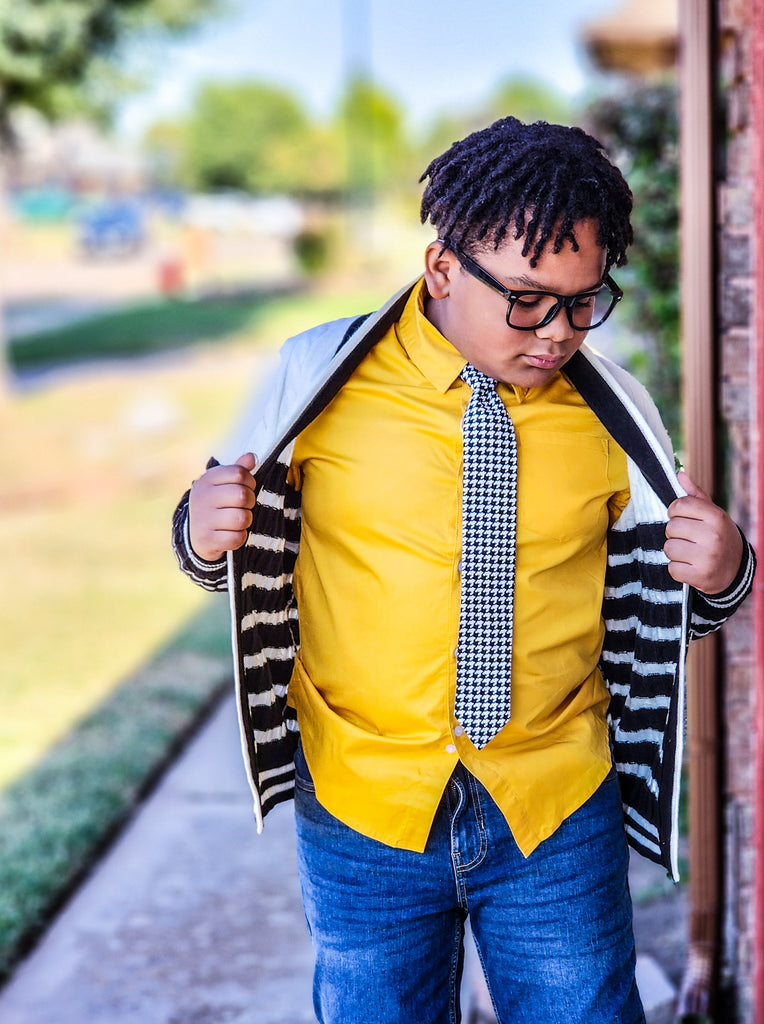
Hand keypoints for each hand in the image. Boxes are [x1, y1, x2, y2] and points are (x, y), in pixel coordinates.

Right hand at [188, 453, 256, 561]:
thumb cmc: (217, 504)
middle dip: (250, 502)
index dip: (250, 481)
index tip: (246, 488)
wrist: (196, 534)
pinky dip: (240, 537)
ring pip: (242, 518)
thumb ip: (239, 469)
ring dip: (246, 521)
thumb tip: (252, 457)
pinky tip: (232, 534)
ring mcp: (203, 519)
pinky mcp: (207, 540)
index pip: (239, 473)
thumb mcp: (224, 484)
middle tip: (244, 506)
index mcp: (207, 480)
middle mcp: (202, 497)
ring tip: (239, 520)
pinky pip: (237, 538)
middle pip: (242, 496)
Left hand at [664, 471, 742, 593]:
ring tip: (689, 553)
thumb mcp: (712, 514)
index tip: (683, 518)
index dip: (675, 512)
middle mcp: (713, 536)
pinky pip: (672, 569)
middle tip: (688, 538)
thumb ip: (695, 495)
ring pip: (669, 548)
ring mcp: (708, 558)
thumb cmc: (718, 536)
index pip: (679, 505)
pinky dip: (677, 569)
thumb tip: (679, 474)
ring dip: (674, 552)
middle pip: (671, 527)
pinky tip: (690, 567)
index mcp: (716, 517)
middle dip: (674, 533)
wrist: (736, 569)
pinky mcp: (701, 577)